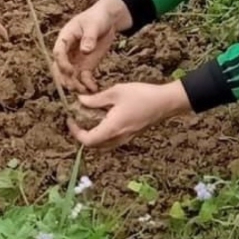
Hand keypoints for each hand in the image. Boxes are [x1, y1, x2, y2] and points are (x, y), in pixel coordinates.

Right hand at [53, 0, 130, 94]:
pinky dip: (87, 84)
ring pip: (70, 76)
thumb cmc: (97, 18)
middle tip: (75, 87)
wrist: (107, 20)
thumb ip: (89, 37)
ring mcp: (76, 60)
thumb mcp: (93, 25)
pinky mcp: (86, 65)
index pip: (58, 52)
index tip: (70, 70)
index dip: (62, 63)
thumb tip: (85, 50)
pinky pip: (83, 77)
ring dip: (75, 85)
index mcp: (65, 38)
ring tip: (85, 91)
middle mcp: (67, 51)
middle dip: (66, 79)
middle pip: (60, 68)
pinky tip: (93, 88)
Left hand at [71, 81, 189, 148]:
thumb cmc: (143, 95)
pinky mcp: (132, 135)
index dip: (75, 132)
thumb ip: (96, 99)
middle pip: (94, 146)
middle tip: (77, 119)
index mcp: (113, 128)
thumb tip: (80, 101)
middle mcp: (119, 137)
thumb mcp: (116, 92)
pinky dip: (103, 134)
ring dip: (93, 135)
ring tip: (88, 119)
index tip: (71, 119)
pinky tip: (103, 118)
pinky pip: (112, 141)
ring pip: (103, 145)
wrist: (167, 102)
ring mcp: (126, 138)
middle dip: (82, 134)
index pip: (88, 140)